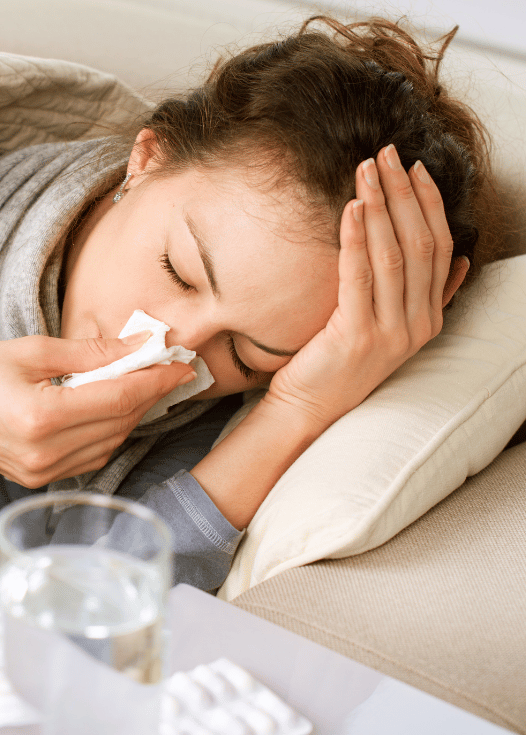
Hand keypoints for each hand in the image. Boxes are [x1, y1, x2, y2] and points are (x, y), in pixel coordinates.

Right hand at [0, 334, 194, 486]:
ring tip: (147, 385)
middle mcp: (46, 452)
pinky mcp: (43, 478)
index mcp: (41, 417)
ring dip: (135, 412)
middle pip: (121, 421)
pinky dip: (113, 431)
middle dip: (151, 393)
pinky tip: (118, 409)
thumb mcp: (32, 352)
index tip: (180, 364)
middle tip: (172, 370)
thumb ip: (91, 352)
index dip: (156, 381)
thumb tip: (139, 345)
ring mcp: (44, 471)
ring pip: (113, 441)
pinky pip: (96, 455)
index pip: (120, 398)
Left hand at [267, 144, 464, 426]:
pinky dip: (356, 238)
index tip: (414, 168)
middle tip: (387, 154)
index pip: (440, 250)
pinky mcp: (356, 336)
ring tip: (366, 170)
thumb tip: (462, 263)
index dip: (430, 205)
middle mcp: (417, 326)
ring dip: (380, 207)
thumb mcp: (392, 328)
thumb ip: (425, 298)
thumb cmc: (341, 361)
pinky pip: (359, 277)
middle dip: (404, 194)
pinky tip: (350, 207)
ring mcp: (390, 334)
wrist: (310, 406)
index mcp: (428, 319)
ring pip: (393, 256)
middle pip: (419, 245)